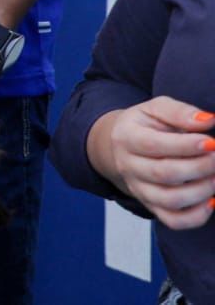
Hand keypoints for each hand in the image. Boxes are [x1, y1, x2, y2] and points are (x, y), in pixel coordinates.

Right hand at [101, 97, 214, 228]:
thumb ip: (179, 112)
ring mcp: (139, 189)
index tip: (212, 142)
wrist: (124, 145)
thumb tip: (208, 120)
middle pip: (164, 174)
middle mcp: (128, 166)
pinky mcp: (151, 205)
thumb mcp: (156, 108)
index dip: (186, 146)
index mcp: (126, 138)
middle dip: (199, 167)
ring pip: (171, 200)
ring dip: (202, 190)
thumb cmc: (146, 125)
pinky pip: (173, 220)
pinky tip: (211, 200)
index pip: (153, 146)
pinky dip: (197, 216)